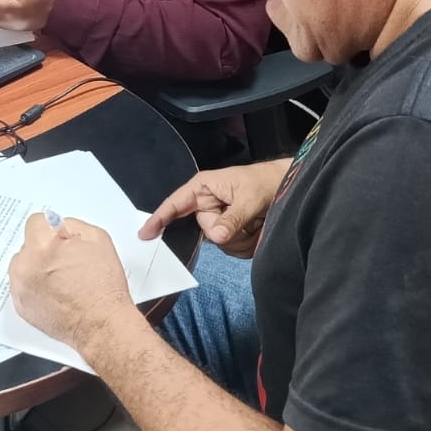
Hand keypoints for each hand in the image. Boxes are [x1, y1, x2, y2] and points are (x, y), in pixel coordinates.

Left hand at [9, 215, 135, 354]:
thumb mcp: (97, 238)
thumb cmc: (103, 286)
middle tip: (65, 263)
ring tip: (61, 281)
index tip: (60, 240)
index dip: (52, 230)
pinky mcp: (20, 307)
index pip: (35, 222)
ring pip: (23, 266)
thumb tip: (57, 225)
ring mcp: (20, 289)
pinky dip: (35, 288)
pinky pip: (22, 287)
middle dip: (43, 250)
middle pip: (28, 245)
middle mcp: (24, 266)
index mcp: (41, 246)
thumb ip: (71, 225)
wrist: (102, 323)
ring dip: (36, 269)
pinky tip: (55, 294)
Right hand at [139, 159, 289, 258]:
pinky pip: (232, 248)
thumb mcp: (249, 198)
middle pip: (205, 230)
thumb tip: (216, 236)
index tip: (144, 234)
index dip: (160, 218)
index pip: (176, 204)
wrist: (285, 186)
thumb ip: (233, 218)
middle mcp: (207, 204)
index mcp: (203, 188)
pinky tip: (258, 228)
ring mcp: (218, 219)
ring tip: (258, 221)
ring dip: (243, 237)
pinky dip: (248, 243)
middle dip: (229, 230)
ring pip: (220, 243)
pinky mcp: (229, 232)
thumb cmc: (264, 182)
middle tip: (250, 219)